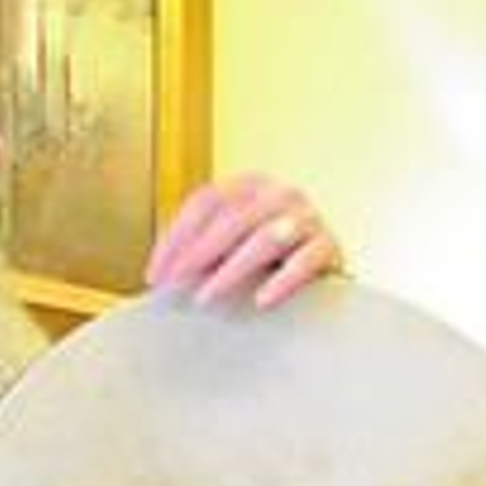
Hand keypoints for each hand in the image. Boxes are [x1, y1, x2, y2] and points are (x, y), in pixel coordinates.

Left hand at [144, 173, 342, 308]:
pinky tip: (261, 301)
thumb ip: (204, 247)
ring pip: (266, 238)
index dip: (176, 237)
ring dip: (231, 269)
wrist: (327, 267)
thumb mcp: (234, 241)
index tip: (156, 274)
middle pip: (232, 219)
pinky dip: (282, 281)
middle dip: (197, 254)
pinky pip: (305, 262)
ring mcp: (307, 217)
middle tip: (176, 284)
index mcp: (250, 184)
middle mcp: (279, 193)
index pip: (205, 202)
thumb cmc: (272, 256)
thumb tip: (161, 274)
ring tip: (207, 296)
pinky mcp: (329, 245)